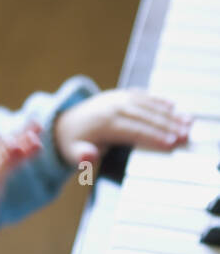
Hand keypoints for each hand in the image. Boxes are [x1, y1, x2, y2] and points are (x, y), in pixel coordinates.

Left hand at [53, 89, 191, 167]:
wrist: (65, 122)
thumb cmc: (72, 143)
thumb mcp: (70, 154)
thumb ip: (80, 157)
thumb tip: (88, 157)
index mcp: (104, 123)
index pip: (134, 130)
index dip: (153, 137)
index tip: (170, 144)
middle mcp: (114, 106)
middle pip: (145, 117)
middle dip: (168, 126)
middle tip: (186, 135)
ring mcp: (119, 98)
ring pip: (148, 105)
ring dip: (170, 114)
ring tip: (188, 122)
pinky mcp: (123, 95)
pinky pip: (144, 96)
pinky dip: (159, 101)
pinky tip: (174, 107)